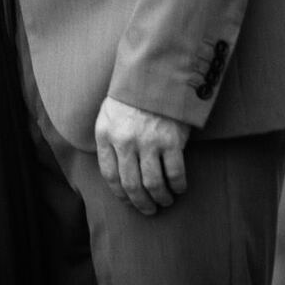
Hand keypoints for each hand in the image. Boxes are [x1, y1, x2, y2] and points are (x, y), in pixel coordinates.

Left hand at [94, 96, 190, 214]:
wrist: (156, 75)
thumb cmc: (132, 96)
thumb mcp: (109, 114)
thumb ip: (108, 140)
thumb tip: (115, 171)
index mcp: (106, 134)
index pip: (109, 175)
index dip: (120, 193)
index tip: (128, 200)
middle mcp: (125, 141)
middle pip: (131, 185)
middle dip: (141, 203)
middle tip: (149, 210)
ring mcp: (148, 142)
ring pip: (153, 184)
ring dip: (160, 198)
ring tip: (165, 201)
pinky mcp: (171, 141)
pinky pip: (175, 174)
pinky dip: (178, 186)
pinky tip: (179, 188)